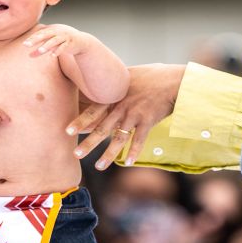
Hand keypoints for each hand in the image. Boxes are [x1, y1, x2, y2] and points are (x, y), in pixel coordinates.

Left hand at [23, 23, 88, 56]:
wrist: (81, 41)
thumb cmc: (63, 42)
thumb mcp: (50, 45)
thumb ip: (40, 50)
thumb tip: (29, 56)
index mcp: (51, 30)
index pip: (39, 33)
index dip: (32, 38)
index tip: (24, 44)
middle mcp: (57, 32)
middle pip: (44, 35)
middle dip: (35, 40)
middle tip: (26, 45)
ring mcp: (64, 37)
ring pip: (54, 41)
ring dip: (47, 45)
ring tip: (40, 51)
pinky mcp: (70, 43)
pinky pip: (63, 47)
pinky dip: (58, 51)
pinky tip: (52, 56)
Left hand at [66, 63, 184, 169]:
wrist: (174, 80)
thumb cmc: (152, 76)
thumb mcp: (128, 76)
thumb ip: (115, 85)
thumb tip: (104, 85)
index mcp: (114, 96)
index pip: (92, 111)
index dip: (80, 122)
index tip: (67, 132)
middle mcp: (121, 106)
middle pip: (101, 128)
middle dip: (88, 143)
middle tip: (76, 155)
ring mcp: (135, 114)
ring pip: (118, 139)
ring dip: (108, 154)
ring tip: (98, 167)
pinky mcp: (148, 121)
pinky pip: (139, 140)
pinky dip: (134, 152)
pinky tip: (128, 163)